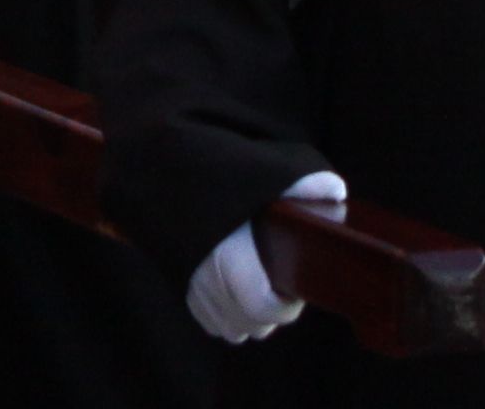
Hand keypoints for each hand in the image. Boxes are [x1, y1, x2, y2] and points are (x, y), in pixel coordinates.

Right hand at [187, 172, 347, 343]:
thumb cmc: (207, 165)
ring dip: (246, 316)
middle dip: (269, 313)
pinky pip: (206, 316)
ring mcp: (185, 282)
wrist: (149, 160)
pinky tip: (234, 288)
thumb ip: (302, 179)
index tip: (296, 288)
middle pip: (247, 324)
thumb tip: (336, 193)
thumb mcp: (260, 165)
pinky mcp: (173, 279)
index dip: (285, 306)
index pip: (262, 308)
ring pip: (226, 325)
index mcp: (227, 256)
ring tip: (260, 287)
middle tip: (282, 286)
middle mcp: (203, 278)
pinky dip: (224, 311)